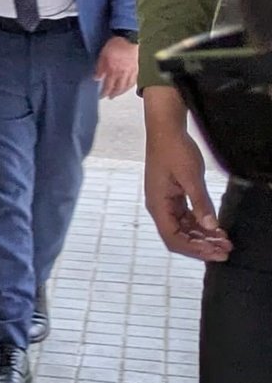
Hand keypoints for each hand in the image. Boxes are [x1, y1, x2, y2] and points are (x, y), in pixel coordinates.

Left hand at [94, 37, 138, 98]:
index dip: (104, 92)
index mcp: (113, 71)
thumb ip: (100, 68)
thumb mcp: (102, 55)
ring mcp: (131, 71)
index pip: (108, 86)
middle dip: (114, 94)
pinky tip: (129, 86)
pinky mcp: (137, 68)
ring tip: (118, 94)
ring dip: (122, 92)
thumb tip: (96, 78)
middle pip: (119, 88)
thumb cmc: (115, 45)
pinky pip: (134, 80)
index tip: (102, 96)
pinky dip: (131, 85)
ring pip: (127, 86)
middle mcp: (123, 73)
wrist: (128, 38)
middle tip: (110, 97)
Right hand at [144, 87, 230, 260]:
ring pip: (184, 228)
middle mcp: (159, 207)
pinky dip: (201, 225)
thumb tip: (211, 227)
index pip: (173, 237)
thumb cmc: (175, 150)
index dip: (194, 249)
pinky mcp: (173, 197)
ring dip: (203, 237)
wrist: (166, 130)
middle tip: (226, 251)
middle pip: (179, 236)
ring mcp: (166, 203)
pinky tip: (216, 228)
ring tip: (225, 241)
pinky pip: (186, 217)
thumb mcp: (191, 177)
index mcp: (158, 205)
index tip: (215, 252)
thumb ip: (201, 203)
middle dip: (202, 246)